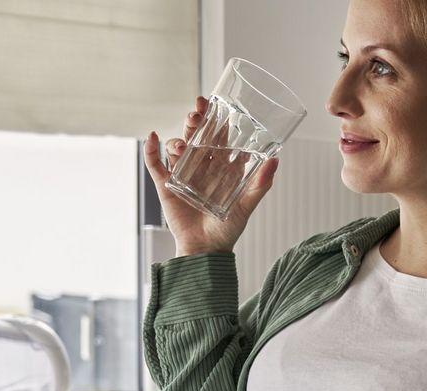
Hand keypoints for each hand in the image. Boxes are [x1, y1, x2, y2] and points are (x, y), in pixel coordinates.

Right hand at [143, 95, 280, 256]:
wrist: (206, 249)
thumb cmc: (228, 228)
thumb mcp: (247, 204)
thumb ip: (261, 183)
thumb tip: (275, 159)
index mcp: (220, 168)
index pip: (217, 138)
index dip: (215, 120)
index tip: (214, 104)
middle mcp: (201, 167)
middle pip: (196, 136)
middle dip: (195, 121)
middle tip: (197, 112)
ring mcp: (182, 175)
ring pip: (177, 147)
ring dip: (178, 138)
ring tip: (184, 142)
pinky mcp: (166, 186)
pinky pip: (155, 164)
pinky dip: (151, 150)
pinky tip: (152, 137)